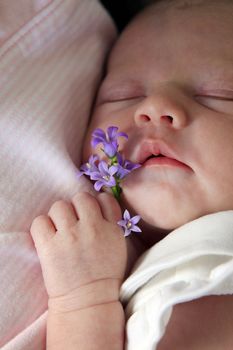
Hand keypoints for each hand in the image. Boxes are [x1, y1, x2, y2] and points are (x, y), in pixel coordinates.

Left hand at [30, 192, 126, 308]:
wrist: (88, 301)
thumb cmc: (104, 274)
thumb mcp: (118, 245)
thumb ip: (112, 223)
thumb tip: (100, 203)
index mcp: (111, 228)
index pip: (104, 199)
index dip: (96, 204)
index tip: (91, 214)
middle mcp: (91, 228)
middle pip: (80, 198)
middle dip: (76, 208)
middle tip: (74, 223)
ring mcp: (70, 236)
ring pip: (59, 206)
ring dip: (58, 216)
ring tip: (60, 230)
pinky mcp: (50, 246)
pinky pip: (40, 221)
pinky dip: (42, 227)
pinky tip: (48, 237)